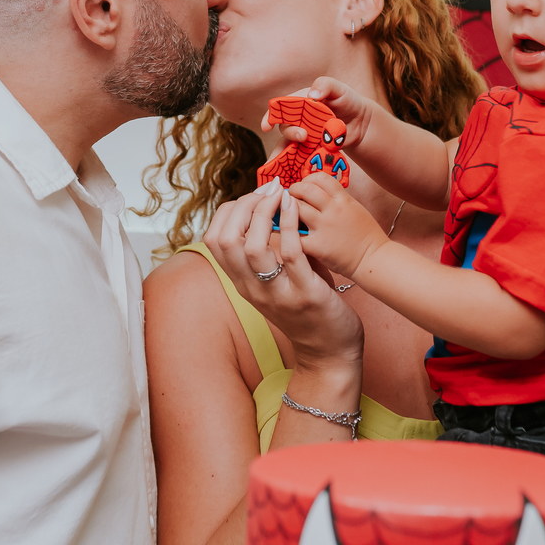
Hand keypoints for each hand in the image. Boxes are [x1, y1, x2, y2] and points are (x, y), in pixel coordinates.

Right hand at [203, 181, 363, 372]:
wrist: (330, 353)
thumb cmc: (307, 308)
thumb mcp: (277, 280)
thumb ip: (270, 250)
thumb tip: (268, 208)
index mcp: (242, 283)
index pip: (214, 240)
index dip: (228, 211)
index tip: (253, 196)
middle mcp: (252, 289)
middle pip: (226, 240)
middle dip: (244, 206)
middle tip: (268, 191)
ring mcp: (277, 294)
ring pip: (252, 247)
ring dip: (264, 213)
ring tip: (280, 195)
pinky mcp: (305, 295)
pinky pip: (290, 254)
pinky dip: (290, 224)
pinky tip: (295, 207)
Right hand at [259, 77, 375, 153]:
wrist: (361, 122)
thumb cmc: (348, 101)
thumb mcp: (339, 88)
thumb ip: (326, 85)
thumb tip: (312, 95)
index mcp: (300, 102)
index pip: (280, 107)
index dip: (271, 116)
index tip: (267, 126)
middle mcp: (298, 119)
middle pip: (285, 127)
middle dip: (290, 132)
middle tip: (303, 136)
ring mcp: (304, 135)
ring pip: (287, 145)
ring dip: (284, 152)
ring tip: (287, 160)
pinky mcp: (311, 149)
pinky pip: (299, 157)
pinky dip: (293, 164)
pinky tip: (290, 172)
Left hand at [288, 175, 386, 278]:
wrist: (373, 259)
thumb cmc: (366, 236)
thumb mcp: (356, 208)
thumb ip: (337, 199)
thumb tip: (319, 193)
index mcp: (343, 199)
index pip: (320, 178)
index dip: (308, 179)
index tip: (304, 186)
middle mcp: (333, 210)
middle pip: (305, 189)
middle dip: (294, 191)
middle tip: (291, 197)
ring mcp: (324, 227)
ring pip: (296, 208)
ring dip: (287, 209)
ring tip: (288, 215)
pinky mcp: (317, 246)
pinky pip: (295, 235)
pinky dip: (288, 232)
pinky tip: (289, 234)